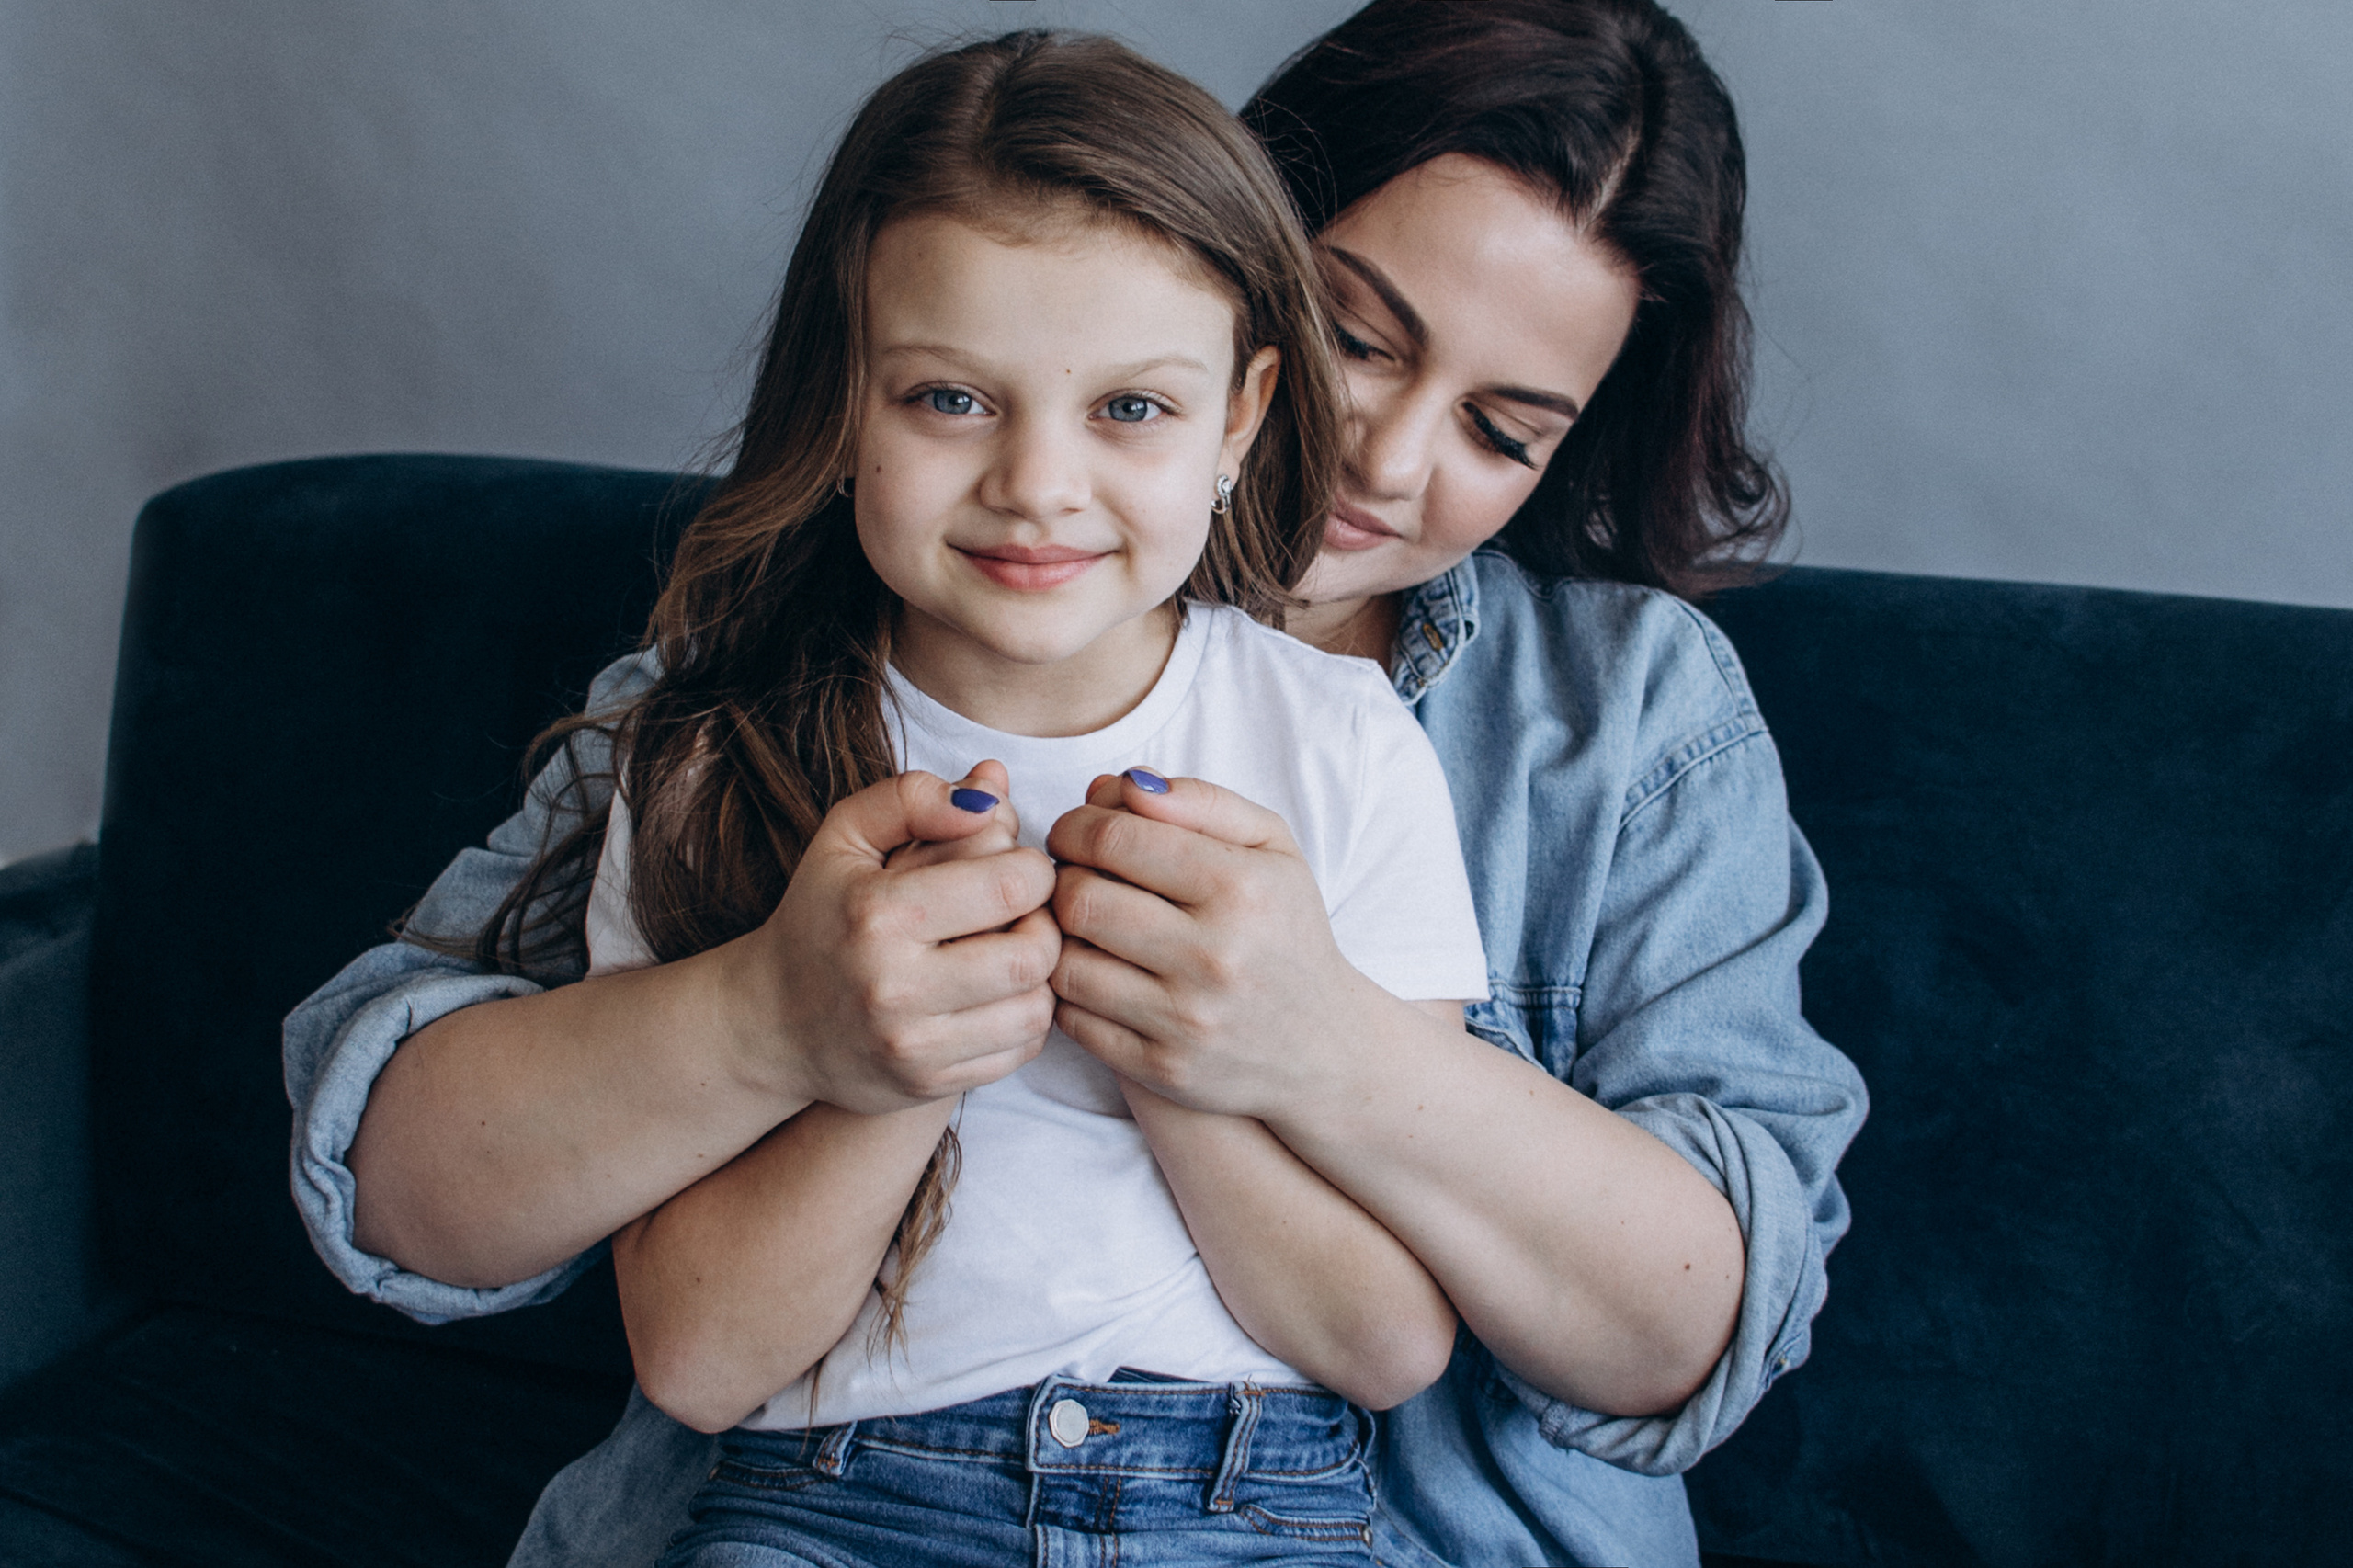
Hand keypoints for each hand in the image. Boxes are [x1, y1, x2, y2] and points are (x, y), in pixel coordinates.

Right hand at [729, 760, 1057, 1112]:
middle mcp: (894, 986)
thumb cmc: (821, 915)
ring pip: (1035, 1008)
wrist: (771, 1023)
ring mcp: (912, 1045)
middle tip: (1024, 913)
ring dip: (1041, 976)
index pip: (1011, 884)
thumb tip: (990, 785)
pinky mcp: (928, 1085)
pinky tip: (1000, 995)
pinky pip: (1021, 1051)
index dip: (1034, 868)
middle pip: (1033, 952)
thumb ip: (913, 797)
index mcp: (878, 914)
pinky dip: (1026, 1019)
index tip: (1017, 868)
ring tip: (1013, 951)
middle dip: (1046, 924)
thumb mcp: (845, 837)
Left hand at [1045, 771, 1379, 1118]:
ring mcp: (1186, 1019)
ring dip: (1058, 936)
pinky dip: (1067, 992)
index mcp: (1242, 888)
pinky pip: (1073, 1020)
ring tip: (1081, 924)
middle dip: (1062, 878)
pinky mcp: (1162, 1069)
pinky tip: (1092, 973)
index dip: (1076, 826)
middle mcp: (1215, 955)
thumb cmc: (1287, 932)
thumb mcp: (1272, 849)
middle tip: (1073, 876)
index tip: (1076, 832)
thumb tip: (1127, 783)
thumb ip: (1203, 802)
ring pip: (1067, 962)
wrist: (1324, 1049)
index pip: (1115, 839)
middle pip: (1081, 898)